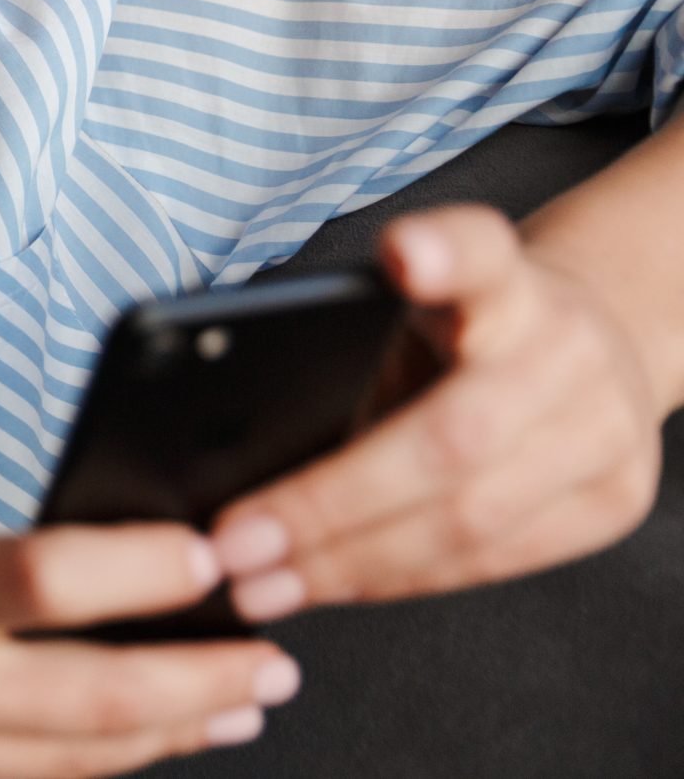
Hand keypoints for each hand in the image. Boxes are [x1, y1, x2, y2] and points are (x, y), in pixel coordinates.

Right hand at [0, 523, 302, 778]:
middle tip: (273, 657)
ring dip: (172, 734)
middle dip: (204, 681)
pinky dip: (92, 769)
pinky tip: (137, 748)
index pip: (49, 579)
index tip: (212, 551)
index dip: (151, 571)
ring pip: (76, 763)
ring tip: (237, 704)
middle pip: (96, 700)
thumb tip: (76, 570)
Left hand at [209, 204, 664, 619]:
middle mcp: (567, 347)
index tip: (403, 254)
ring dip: (349, 564)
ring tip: (262, 582)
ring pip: (469, 520)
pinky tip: (329, 585)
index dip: (446, 253)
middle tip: (236, 541)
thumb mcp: (411, 309)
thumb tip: (224, 437)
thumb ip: (348, 346)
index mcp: (509, 279)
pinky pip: (492, 562)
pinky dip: (396, 580)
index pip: (483, 250)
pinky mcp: (613, 502)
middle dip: (328, 503)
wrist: (594, 346)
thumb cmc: (464, 330)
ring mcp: (604, 430)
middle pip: (451, 437)